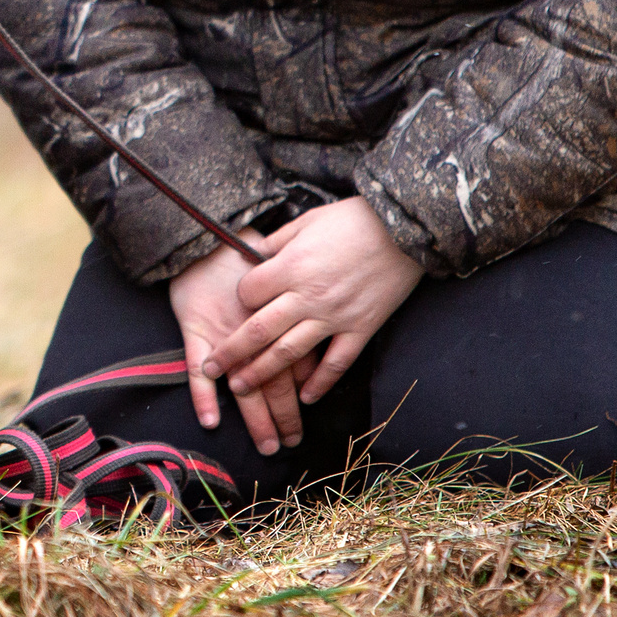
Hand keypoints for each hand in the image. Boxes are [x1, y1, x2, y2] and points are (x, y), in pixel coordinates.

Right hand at [168, 241, 316, 456]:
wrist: (203, 236)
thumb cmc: (243, 250)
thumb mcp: (279, 268)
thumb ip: (294, 297)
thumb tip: (315, 317)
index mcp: (279, 319)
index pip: (297, 364)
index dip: (304, 392)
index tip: (309, 415)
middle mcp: (255, 334)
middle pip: (275, 383)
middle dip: (285, 417)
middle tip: (291, 443)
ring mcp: (224, 336)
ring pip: (244, 386)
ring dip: (256, 419)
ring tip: (268, 446)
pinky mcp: (196, 332)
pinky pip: (197, 372)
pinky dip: (204, 397)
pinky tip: (211, 421)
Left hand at [202, 197, 424, 408]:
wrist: (405, 231)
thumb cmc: (354, 219)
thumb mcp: (308, 220)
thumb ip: (278, 241)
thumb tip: (252, 252)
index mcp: (291, 266)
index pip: (248, 293)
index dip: (238, 300)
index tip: (238, 306)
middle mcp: (307, 296)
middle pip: (259, 331)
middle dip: (231, 353)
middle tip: (212, 368)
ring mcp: (334, 316)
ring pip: (290, 353)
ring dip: (262, 373)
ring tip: (242, 387)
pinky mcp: (360, 329)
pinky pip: (336, 363)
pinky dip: (320, 382)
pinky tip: (306, 397)